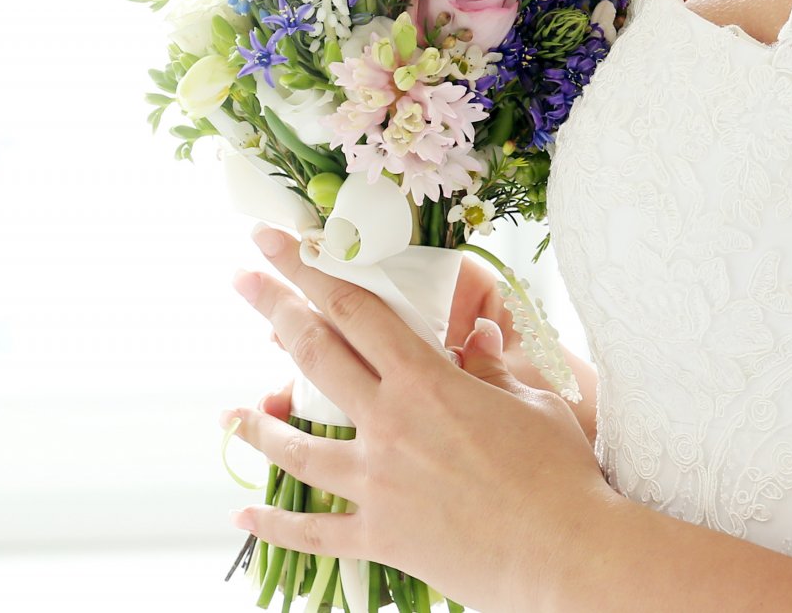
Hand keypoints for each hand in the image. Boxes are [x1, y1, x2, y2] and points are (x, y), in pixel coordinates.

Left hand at [222, 222, 610, 612]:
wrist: (563, 552)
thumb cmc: (558, 471)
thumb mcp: (529, 401)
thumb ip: (489, 370)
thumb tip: (474, 340)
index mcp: (427, 381)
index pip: (356, 308)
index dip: (312, 267)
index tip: (277, 239)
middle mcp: (390, 424)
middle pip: (316, 354)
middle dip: (274, 309)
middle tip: (241, 279)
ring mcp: (377, 483)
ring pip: (297, 447)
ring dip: (259, 425)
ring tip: (228, 413)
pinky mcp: (380, 537)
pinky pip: (314, 532)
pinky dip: (274, 526)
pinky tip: (243, 519)